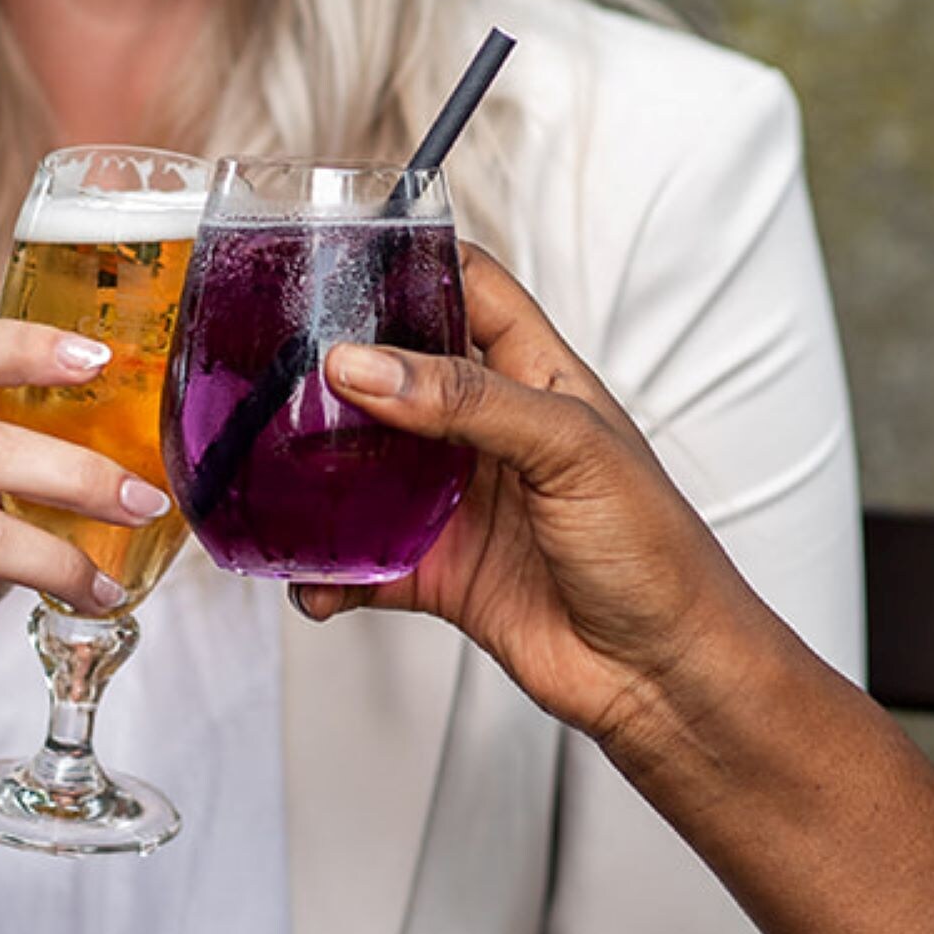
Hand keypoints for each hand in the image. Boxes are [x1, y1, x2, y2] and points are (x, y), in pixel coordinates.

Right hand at [296, 248, 793, 759]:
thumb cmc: (658, 553)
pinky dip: (330, 572)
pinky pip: (364, 563)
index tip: (339, 256)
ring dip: (319, 473)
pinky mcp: (441, 572)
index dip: (412, 263)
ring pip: (367, 469)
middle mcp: (491, 431)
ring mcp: (462, 502)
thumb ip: (470, 402)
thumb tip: (366, 365)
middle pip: (399, 373)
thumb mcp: (573, 451)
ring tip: (267, 469)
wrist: (665, 676)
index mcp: (536, 377)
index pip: (468, 288)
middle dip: (338, 369)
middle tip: (274, 366)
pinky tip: (313, 578)